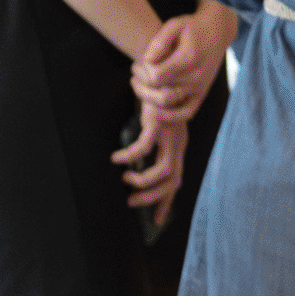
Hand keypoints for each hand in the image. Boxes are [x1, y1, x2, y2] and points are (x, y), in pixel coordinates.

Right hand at [112, 104, 187, 227]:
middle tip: (131, 202)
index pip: (176, 181)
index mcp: (177, 148)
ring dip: (143, 181)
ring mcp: (170, 135)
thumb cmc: (154, 103)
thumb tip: (133, 169)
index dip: (166, 202)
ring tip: (125, 179)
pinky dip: (129, 156)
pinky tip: (116, 157)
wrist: (162, 75)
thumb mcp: (155, 131)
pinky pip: (143, 148)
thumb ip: (151, 148)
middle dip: (152, 197)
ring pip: (163, 170)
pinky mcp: (158, 124)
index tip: (155, 220)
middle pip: (172, 181)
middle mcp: (178, 144)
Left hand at [136, 1, 233, 120]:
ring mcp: (200, 87)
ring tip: (141, 86)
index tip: (139, 63)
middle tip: (135, 73)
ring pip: (169, 104)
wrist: (218, 31)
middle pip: (160, 94)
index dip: (142, 72)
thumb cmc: (193, 27)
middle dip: (141, 87)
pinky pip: (187, 112)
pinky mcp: (202, 93)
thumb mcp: (174, 25)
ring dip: (149, 99)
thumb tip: (146, 60)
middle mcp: (196, 76)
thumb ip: (159, 42)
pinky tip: (156, 112)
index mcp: (188, 58)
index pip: (156, 77)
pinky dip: (171, 117)